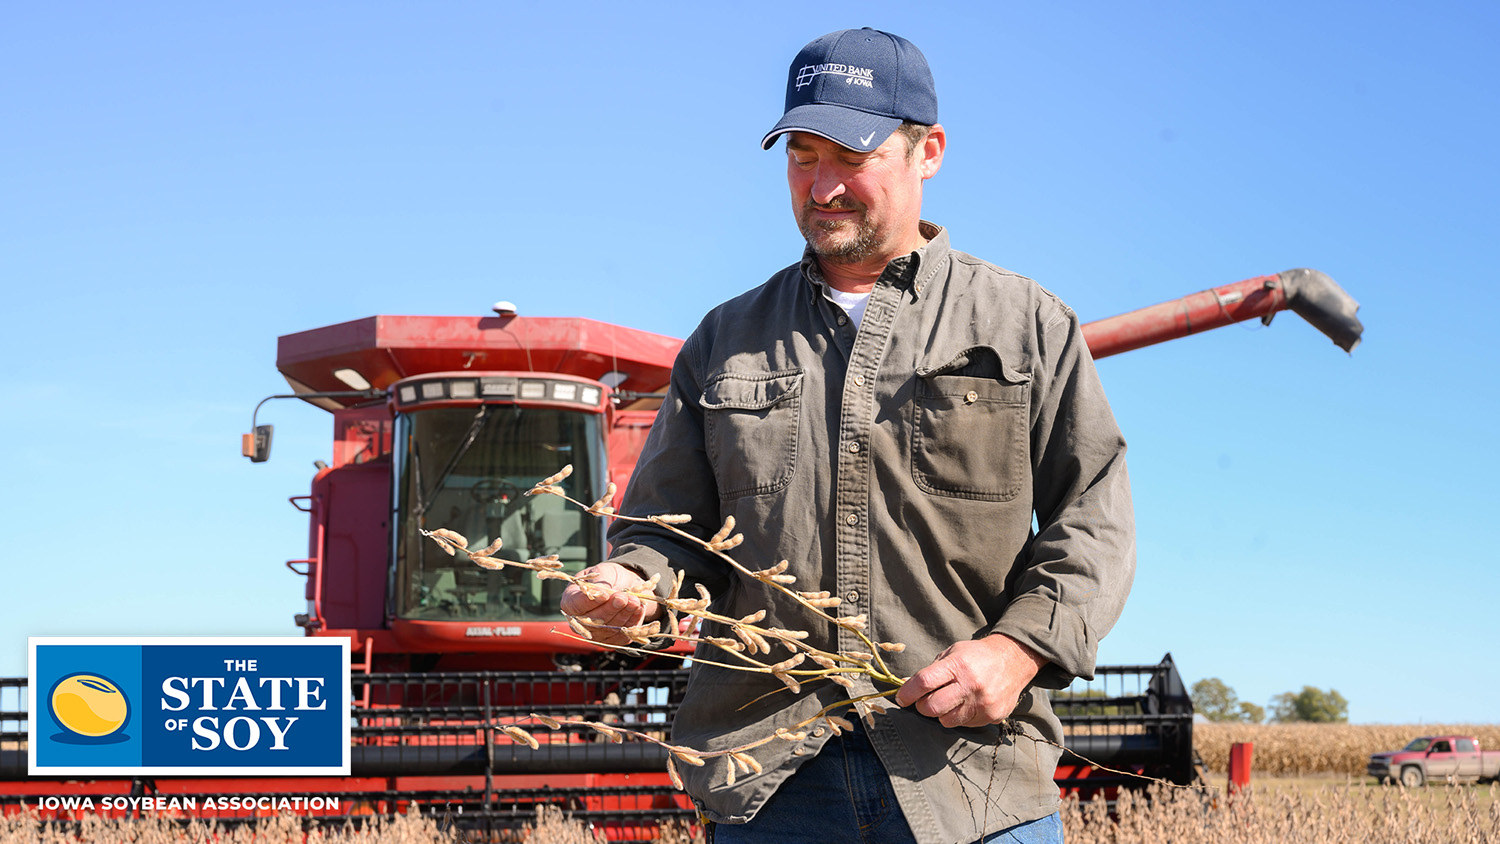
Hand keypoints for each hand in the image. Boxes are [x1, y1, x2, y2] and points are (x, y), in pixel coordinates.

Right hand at [559, 562, 663, 645]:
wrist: (625, 586)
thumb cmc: (609, 577)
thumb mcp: (604, 571)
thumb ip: (600, 581)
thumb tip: (598, 593)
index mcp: (571, 601)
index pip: (576, 605)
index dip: (590, 601)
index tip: (605, 594)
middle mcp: (579, 621)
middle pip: (593, 620)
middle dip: (610, 609)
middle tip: (623, 597)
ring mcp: (595, 634)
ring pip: (609, 629)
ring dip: (623, 615)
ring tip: (635, 600)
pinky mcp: (612, 640)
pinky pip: (622, 635)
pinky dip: (632, 622)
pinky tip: (639, 608)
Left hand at [894, 634, 1046, 727]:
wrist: (1013, 660)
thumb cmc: (976, 656)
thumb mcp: (952, 653)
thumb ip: (932, 671)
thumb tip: (908, 688)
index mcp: (958, 665)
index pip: (924, 683)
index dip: (907, 693)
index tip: (901, 698)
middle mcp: (971, 685)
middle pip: (932, 708)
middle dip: (922, 707)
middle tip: (923, 701)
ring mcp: (982, 703)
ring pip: (946, 721)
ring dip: (941, 714)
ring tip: (948, 701)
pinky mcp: (991, 716)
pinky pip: (964, 725)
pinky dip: (959, 717)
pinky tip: (966, 704)